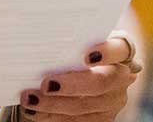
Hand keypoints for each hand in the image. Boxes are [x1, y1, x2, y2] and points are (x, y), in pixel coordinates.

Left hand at [20, 36, 141, 121]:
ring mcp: (113, 101)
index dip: (107, 52)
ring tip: (29, 99)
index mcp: (121, 50)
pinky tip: (33, 111)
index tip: (87, 56)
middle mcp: (123, 76)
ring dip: (53, 105)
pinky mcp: (101, 119)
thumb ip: (72, 40)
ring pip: (84, 107)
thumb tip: (42, 40)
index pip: (120, 49)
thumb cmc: (79, 48)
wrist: (89, 70)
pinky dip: (51, 117)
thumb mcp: (81, 39)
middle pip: (101, 82)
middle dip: (71, 85)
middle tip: (46, 84)